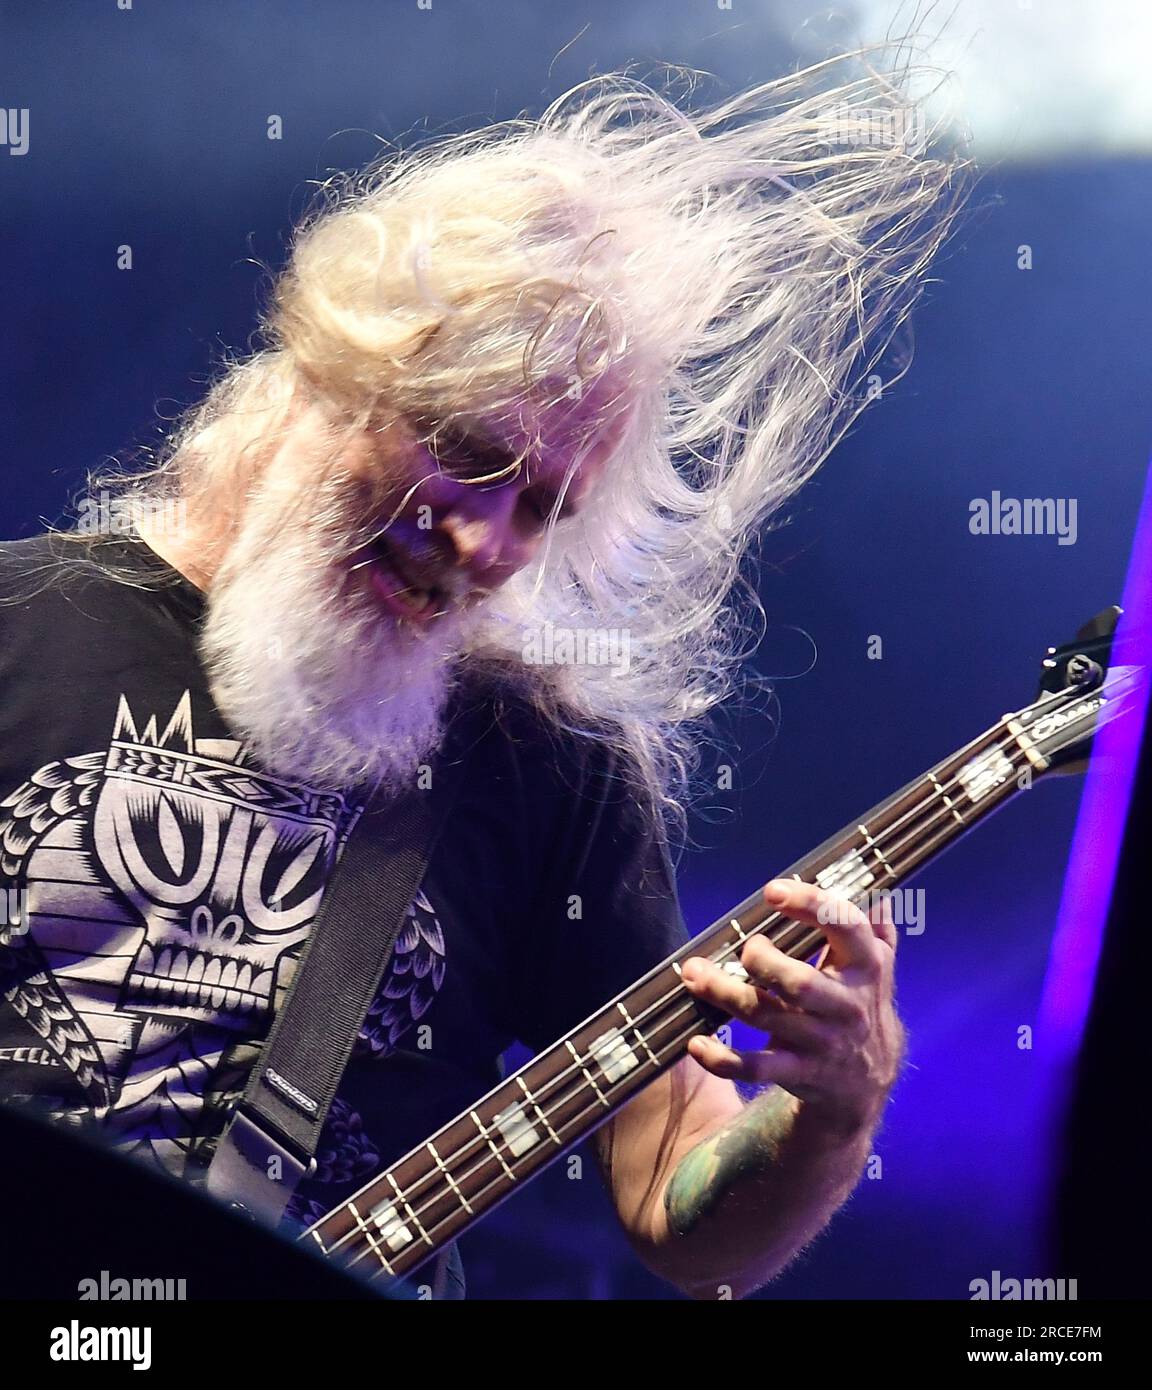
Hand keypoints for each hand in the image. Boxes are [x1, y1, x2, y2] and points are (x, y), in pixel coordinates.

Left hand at [680, 877, 904, 1140]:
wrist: (867, 1084)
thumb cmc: (862, 1007)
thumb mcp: (879, 968)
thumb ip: (874, 928)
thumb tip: (873, 889)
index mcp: (866, 967)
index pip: (845, 927)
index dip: (810, 905)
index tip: (772, 891)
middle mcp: (846, 1005)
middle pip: (800, 982)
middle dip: (763, 961)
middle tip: (742, 947)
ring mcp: (821, 1041)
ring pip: (767, 1016)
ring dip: (724, 993)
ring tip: (693, 974)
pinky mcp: (797, 1072)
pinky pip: (755, 1068)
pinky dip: (722, 1058)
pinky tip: (696, 1042)